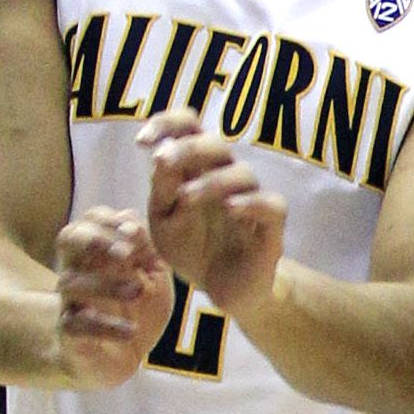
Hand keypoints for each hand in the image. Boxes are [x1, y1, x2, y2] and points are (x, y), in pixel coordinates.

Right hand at [52, 206, 175, 387]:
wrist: (120, 359)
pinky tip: (130, 330)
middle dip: (94, 239)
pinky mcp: (70, 335)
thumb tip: (136, 224)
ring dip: (104, 284)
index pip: (90, 221)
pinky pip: (75, 326)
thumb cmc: (137, 311)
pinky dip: (103, 326)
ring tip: (137, 291)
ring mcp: (70, 302)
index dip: (107, 221)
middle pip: (67, 239)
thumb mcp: (154, 279)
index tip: (133, 231)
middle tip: (124, 253)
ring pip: (70, 282)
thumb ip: (150, 252)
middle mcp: (78, 271)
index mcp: (99, 254)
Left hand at [138, 109, 285, 315]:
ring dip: (210, 180)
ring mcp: (251, 200)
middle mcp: (226, 178)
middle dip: (187, 147)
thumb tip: (160, 155)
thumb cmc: (193, 249)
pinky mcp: (271, 227)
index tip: (142, 141)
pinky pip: (270, 204)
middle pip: (216, 142)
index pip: (189, 127)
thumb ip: (161, 190)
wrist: (222, 290)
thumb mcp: (163, 221)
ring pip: (242, 172)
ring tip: (186, 199)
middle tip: (162, 162)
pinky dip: (250, 202)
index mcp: (197, 169)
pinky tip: (229, 209)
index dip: (167, 123)